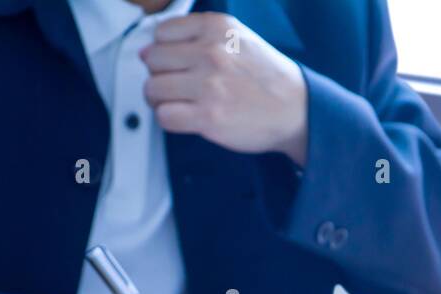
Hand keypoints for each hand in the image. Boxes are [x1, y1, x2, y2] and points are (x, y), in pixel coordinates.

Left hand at [141, 13, 308, 165]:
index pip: (161, 33)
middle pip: (153, 60)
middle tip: (175, 86)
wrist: (294, 107)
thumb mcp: (236, 38)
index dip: (163, 51)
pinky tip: (184, 117)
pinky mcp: (208, 116)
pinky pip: (164, 116)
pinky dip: (169, 119)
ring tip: (179, 102)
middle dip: (158, 75)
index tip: (174, 63)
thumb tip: (146, 51)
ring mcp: (208, 85)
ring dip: (160, 100)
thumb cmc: (265, 76)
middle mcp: (210, 52)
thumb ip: (194, 39)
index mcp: (216, 27)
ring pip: (153, 89)